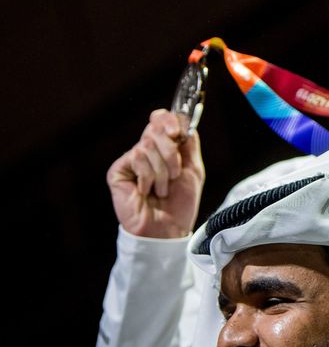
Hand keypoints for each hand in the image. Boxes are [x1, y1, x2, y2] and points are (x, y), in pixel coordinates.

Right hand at [106, 109, 205, 237]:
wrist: (167, 227)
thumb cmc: (180, 202)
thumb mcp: (193, 169)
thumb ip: (189, 143)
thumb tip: (184, 120)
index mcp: (163, 147)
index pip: (160, 119)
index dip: (168, 119)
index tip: (178, 132)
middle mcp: (145, 150)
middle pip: (155, 129)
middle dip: (171, 153)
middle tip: (175, 174)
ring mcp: (131, 160)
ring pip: (147, 145)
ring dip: (162, 170)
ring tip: (162, 189)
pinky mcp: (118, 171)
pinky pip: (136, 158)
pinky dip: (148, 176)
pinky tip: (147, 191)